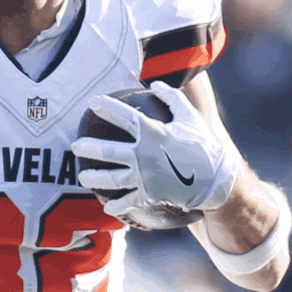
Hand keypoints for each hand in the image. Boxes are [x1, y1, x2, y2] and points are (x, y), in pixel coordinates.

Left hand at [72, 81, 239, 227]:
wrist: (217, 179)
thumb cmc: (202, 143)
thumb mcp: (189, 116)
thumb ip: (171, 98)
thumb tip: (155, 84)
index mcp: (153, 133)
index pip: (124, 117)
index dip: (107, 108)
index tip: (92, 102)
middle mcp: (145, 155)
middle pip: (109, 151)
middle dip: (88, 148)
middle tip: (74, 146)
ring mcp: (146, 176)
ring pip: (112, 179)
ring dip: (94, 179)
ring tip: (81, 178)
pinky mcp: (150, 194)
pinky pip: (129, 200)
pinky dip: (116, 205)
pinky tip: (106, 207)